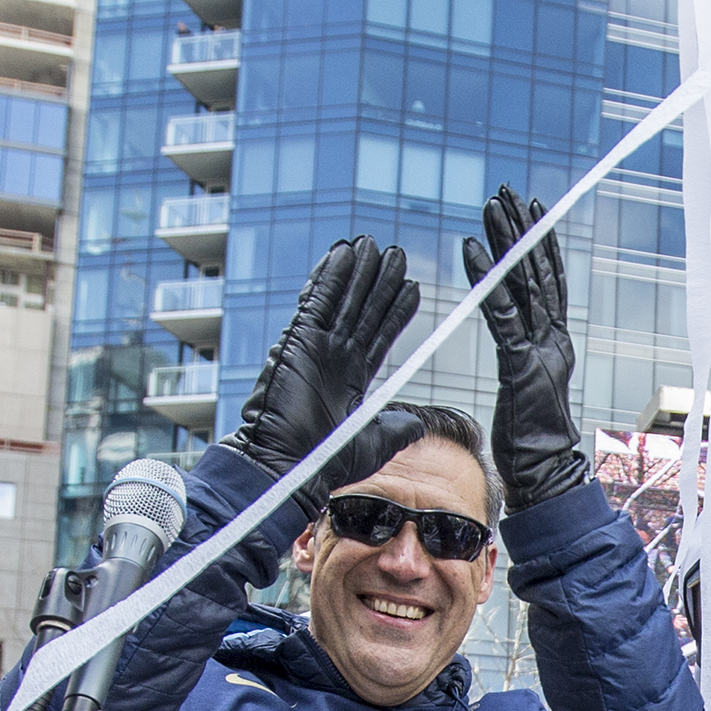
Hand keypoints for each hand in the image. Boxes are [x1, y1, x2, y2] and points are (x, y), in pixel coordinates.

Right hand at [227, 237, 421, 497]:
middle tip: (396, 254)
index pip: (377, 334)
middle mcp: (332, 356)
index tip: (411, 287)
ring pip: (342, 299)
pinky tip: (343, 254)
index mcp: (349, 377)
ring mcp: (314, 346)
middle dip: (378, 283)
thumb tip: (419, 424)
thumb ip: (397, 428)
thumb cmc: (326, 461)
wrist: (291, 465)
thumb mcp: (375, 443)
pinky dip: (330, 277)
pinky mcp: (297, 340)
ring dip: (358, 272)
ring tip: (374, 245)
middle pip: (361, 309)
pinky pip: (317, 301)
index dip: (393, 310)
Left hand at [463, 189, 587, 512]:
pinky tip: (473, 250)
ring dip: (507, 241)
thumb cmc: (531, 446)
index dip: (541, 248)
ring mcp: (541, 350)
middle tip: (511, 194)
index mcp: (554, 346)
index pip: (548, 286)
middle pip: (539, 274)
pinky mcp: (521, 363)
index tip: (531, 215)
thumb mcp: (524, 394)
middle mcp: (553, 341)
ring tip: (493, 205)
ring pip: (524, 283)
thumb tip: (520, 359)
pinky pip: (501, 312)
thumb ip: (523, 367)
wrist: (543, 473)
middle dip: (525, 231)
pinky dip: (487, 278)